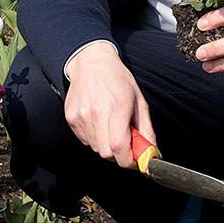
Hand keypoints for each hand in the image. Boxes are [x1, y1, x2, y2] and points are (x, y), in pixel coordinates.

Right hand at [64, 43, 152, 168]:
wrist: (91, 62)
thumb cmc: (118, 79)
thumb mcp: (139, 101)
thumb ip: (146, 130)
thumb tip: (152, 153)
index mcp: (117, 108)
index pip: (120, 148)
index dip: (129, 161)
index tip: (136, 161)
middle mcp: (97, 113)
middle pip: (107, 153)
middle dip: (119, 154)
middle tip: (125, 143)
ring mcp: (81, 116)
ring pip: (96, 148)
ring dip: (106, 145)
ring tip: (110, 127)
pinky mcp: (71, 117)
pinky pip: (85, 140)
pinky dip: (94, 138)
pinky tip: (98, 122)